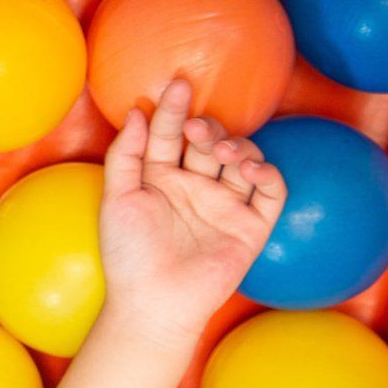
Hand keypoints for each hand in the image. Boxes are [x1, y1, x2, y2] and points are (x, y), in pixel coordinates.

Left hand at [98, 78, 285, 345]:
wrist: (153, 302)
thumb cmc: (128, 253)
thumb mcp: (117, 197)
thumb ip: (126, 154)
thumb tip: (138, 111)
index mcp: (159, 178)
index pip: (168, 135)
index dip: (172, 110)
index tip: (176, 84)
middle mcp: (193, 187)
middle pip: (208, 143)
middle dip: (206, 127)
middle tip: (197, 126)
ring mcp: (224, 205)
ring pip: (242, 160)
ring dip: (238, 146)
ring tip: (223, 151)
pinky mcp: (250, 226)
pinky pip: (271, 192)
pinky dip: (267, 173)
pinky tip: (251, 168)